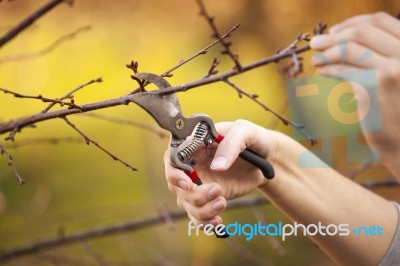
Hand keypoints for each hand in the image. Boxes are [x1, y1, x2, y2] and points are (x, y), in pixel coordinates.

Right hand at [164, 120, 276, 224]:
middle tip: (217, 191)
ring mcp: (199, 183)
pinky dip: (204, 222)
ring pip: (186, 203)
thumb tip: (216, 168)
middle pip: (176, 185)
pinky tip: (218, 222)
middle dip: (194, 194)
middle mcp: (192, 165)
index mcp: (195, 145)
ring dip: (202, 209)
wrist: (268, 159)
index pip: (172, 158)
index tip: (189, 184)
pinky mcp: (209, 198)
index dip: (174, 173)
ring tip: (223, 203)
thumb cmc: (253, 139)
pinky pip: (197, 215)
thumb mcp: (245, 132)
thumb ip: (230, 145)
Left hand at [310, 12, 399, 175]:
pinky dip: (329, 68)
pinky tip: (321, 71)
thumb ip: (381, 55)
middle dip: (334, 36)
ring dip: (328, 52)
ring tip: (316, 59)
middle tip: (317, 43)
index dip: (352, 23)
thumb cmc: (399, 107)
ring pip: (350, 49)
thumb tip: (343, 37)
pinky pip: (344, 71)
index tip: (334, 31)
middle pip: (362, 32)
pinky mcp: (375, 89)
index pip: (380, 20)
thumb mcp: (397, 74)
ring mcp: (392, 71)